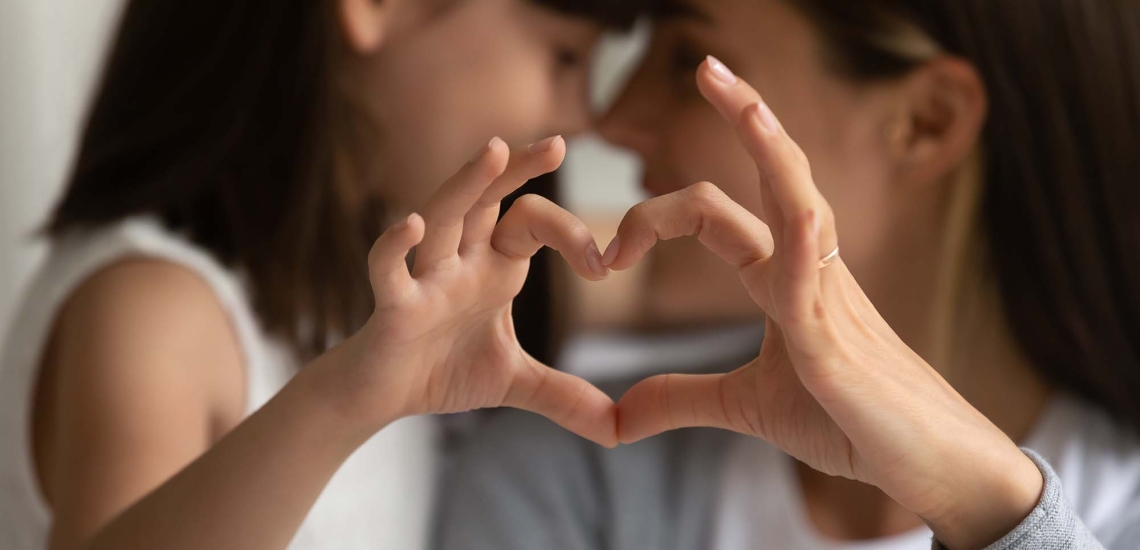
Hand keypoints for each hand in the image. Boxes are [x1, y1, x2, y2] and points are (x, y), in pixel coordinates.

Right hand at [328, 136, 616, 446]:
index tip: (604, 267)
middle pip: (488, 199)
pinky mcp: (392, 306)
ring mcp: (424, 278)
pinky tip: (411, 224)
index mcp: (493, 267)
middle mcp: (460, 260)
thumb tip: (620, 430)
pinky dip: (396, 246)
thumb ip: (564, 396)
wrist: (380, 397)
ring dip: (465, 184)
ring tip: (494, 150)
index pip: (533, 224)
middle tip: (559, 143)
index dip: (570, 235)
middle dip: (519, 170)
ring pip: (443, 217)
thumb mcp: (514, 383)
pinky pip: (389, 269)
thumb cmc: (441, 371)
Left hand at [608, 58, 1041, 546]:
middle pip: (774, 174)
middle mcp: (809, 271)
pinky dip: (793, 237)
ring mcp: (828, 297)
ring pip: (799, 200)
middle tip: (707, 65)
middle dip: (744, 114)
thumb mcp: (747, 407)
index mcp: (784, 279)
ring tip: (736, 93)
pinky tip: (787, 199)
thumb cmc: (850, 423)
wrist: (925, 465)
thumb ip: (683, 396)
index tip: (611, 253)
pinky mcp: (837, 341)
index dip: (661, 215)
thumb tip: (620, 413)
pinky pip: (810, 274)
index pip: (723, 213)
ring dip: (768, 144)